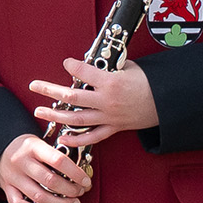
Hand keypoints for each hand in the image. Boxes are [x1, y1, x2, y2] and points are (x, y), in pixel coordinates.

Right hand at [0, 134, 90, 202]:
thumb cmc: (24, 147)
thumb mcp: (40, 142)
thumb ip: (57, 155)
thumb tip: (81, 172)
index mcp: (32, 147)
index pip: (58, 160)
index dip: (76, 173)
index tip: (86, 180)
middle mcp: (21, 162)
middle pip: (50, 181)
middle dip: (71, 190)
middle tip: (80, 191)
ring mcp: (13, 177)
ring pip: (39, 197)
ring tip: (72, 202)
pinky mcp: (7, 189)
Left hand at [29, 55, 159, 151]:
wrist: (168, 103)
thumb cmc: (149, 82)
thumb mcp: (130, 68)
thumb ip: (109, 68)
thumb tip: (92, 64)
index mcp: (111, 82)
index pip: (84, 72)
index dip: (72, 66)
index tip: (66, 63)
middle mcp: (106, 101)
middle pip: (72, 97)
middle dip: (50, 91)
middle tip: (34, 86)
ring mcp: (108, 117)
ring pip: (76, 119)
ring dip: (55, 116)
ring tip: (39, 111)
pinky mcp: (113, 128)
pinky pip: (92, 137)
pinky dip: (76, 139)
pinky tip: (61, 138)